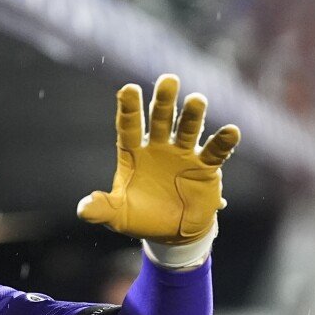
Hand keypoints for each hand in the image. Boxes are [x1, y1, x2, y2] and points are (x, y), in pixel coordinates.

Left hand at [77, 73, 238, 245]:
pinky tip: (230, 131)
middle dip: (164, 101)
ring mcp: (183, 155)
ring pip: (188, 129)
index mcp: (133, 153)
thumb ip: (101, 209)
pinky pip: (215, 151)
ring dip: (193, 115)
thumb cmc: (139, 218)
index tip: (129, 89)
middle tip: (168, 80)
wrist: (170, 233)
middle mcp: (158, 148)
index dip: (129, 109)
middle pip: (161, 119)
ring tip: (197, 99)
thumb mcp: (116, 216)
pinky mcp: (205, 167)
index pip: (129, 127)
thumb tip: (83, 209)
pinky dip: (223, 142)